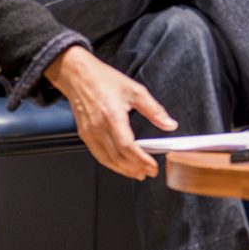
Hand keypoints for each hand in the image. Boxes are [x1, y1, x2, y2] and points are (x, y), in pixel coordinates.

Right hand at [45, 47, 174, 179]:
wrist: (78, 75)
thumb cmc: (104, 79)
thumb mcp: (135, 90)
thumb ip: (154, 110)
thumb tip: (170, 125)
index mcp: (112, 115)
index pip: (127, 146)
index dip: (140, 159)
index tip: (152, 166)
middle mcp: (98, 127)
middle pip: (117, 157)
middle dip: (134, 168)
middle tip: (149, 173)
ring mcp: (89, 132)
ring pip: (106, 159)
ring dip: (123, 170)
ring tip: (138, 174)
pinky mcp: (84, 135)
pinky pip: (98, 154)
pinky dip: (111, 163)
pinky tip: (121, 165)